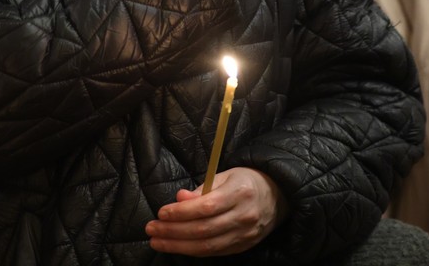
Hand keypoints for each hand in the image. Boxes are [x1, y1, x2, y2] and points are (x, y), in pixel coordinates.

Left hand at [145, 167, 286, 256]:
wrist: (277, 196)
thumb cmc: (246, 181)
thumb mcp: (224, 176)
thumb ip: (201, 189)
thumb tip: (179, 199)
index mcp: (240, 193)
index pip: (206, 207)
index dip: (181, 212)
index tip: (161, 213)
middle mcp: (244, 216)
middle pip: (203, 229)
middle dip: (173, 232)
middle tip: (152, 230)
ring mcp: (245, 234)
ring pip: (207, 246)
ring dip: (179, 246)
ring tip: (158, 241)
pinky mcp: (243, 246)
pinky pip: (215, 252)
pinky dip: (194, 251)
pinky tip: (178, 246)